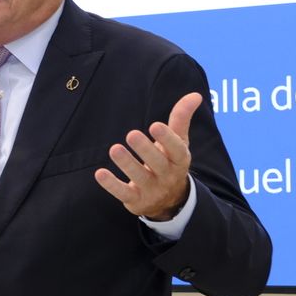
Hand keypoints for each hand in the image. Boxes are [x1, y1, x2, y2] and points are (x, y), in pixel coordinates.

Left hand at [94, 92, 199, 219]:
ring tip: (114, 149)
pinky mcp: (136, 200)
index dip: (167, 139)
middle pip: (158, 163)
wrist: (169, 200)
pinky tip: (99, 173)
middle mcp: (168, 176)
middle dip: (145, 149)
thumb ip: (181, 118)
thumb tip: (195, 95)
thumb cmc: (170, 161)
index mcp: (180, 160)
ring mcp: (152, 190)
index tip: (156, 125)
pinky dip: (111, 185)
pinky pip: (123, 193)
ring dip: (127, 164)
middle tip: (132, 134)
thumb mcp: (179, 142)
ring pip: (139, 177)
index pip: (177, 150)